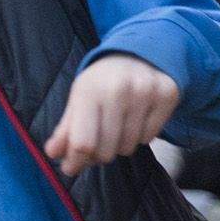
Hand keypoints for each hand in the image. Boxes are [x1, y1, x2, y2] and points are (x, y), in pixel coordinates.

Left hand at [44, 54, 180, 177]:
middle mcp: (118, 89)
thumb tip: (52, 153)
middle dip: (98, 154)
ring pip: (128, 147)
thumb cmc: (103, 82)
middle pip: (105, 151)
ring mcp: (145, 91)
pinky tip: (137, 118)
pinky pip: (149, 138)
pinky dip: (140, 136)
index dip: (75, 162)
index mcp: (89, 89)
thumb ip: (65, 129)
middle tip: (98, 142)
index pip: (83, 143)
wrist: (138, 53)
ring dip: (120, 145)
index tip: (70, 168)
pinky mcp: (167, 95)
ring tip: (118, 126)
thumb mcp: (79, 99)